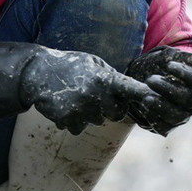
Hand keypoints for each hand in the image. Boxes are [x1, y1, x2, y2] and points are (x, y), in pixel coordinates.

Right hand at [20, 48, 150, 134]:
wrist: (35, 71)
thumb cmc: (68, 65)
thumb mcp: (92, 62)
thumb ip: (112, 77)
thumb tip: (133, 90)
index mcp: (104, 78)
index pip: (132, 89)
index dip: (145, 95)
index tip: (156, 99)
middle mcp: (96, 95)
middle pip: (116, 113)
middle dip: (108, 106)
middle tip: (91, 93)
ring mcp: (82, 109)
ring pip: (97, 121)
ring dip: (88, 113)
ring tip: (73, 96)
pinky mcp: (69, 120)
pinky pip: (79, 128)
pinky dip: (73, 120)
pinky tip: (64, 105)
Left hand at [125, 46, 191, 135]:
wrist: (141, 76)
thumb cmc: (159, 65)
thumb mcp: (168, 56)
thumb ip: (182, 56)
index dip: (188, 74)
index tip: (168, 65)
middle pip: (191, 99)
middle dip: (170, 89)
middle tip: (150, 80)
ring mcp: (182, 113)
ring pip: (179, 116)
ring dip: (161, 106)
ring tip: (145, 97)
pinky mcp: (168, 124)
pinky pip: (164, 127)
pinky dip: (154, 119)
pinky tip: (143, 107)